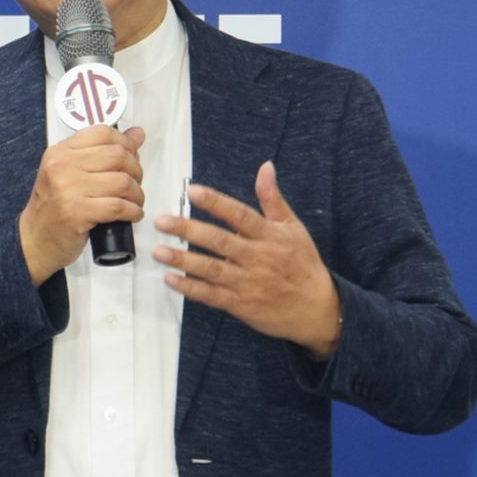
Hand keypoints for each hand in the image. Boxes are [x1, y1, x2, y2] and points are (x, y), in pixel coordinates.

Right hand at [19, 124, 147, 282]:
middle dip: (135, 170)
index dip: (125, 143)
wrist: (35, 240)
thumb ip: (102, 152)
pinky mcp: (77, 213)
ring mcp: (68, 190)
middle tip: (135, 182)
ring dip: (136, 194)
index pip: (102, 133)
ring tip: (134, 201)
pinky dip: (132, 211)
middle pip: (117, 156)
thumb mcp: (71, 172)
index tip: (132, 155)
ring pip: (122, 182)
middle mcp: (62, 167)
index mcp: (60, 152)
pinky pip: (118, 207)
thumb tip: (136, 135)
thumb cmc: (54, 207)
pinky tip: (132, 213)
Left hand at [151, 160, 342, 357]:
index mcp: (269, 235)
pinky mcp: (240, 304)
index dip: (216, 203)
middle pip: (219, 241)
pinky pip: (211, 295)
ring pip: (211, 269)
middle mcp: (257, 257)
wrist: (317, 309)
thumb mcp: (293, 227)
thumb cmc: (303, 264)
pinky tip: (170, 279)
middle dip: (189, 230)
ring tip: (159, 251)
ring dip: (183, 260)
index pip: (240, 215)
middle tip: (162, 221)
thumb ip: (273, 198)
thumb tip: (265, 167)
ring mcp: (247, 282)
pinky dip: (190, 288)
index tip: (193, 191)